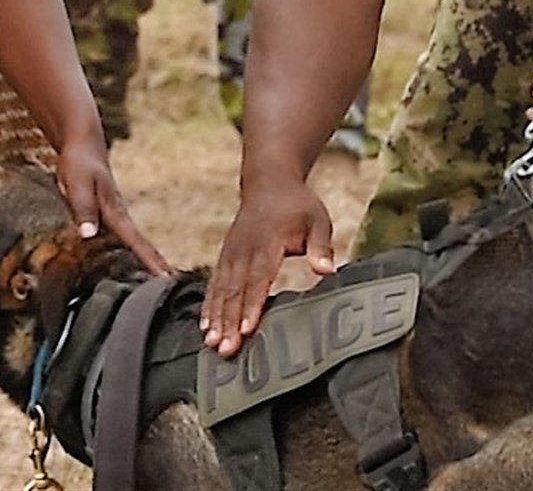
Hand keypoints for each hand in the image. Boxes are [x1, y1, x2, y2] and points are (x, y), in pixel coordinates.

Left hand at [55, 136, 167, 273]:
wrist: (83, 146)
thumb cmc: (79, 164)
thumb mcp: (78, 185)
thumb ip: (83, 209)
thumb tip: (89, 235)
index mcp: (116, 213)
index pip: (138, 243)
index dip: (152, 262)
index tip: (168, 279)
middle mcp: (119, 219)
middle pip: (142, 248)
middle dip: (158, 268)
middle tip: (173, 290)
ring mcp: (114, 218)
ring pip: (133, 246)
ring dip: (146, 263)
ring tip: (159, 285)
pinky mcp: (106, 218)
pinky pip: (121, 241)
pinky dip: (130, 255)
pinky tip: (130, 267)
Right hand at [201, 175, 334, 355]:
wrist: (269, 182)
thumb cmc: (297, 205)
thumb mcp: (317, 220)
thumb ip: (321, 246)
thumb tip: (326, 270)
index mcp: (267, 241)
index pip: (258, 278)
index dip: (252, 305)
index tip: (246, 329)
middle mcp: (243, 249)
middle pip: (234, 289)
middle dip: (228, 321)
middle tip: (226, 349)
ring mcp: (230, 253)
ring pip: (220, 289)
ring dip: (215, 318)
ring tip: (212, 344)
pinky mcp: (224, 257)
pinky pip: (214, 284)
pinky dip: (209, 306)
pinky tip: (205, 327)